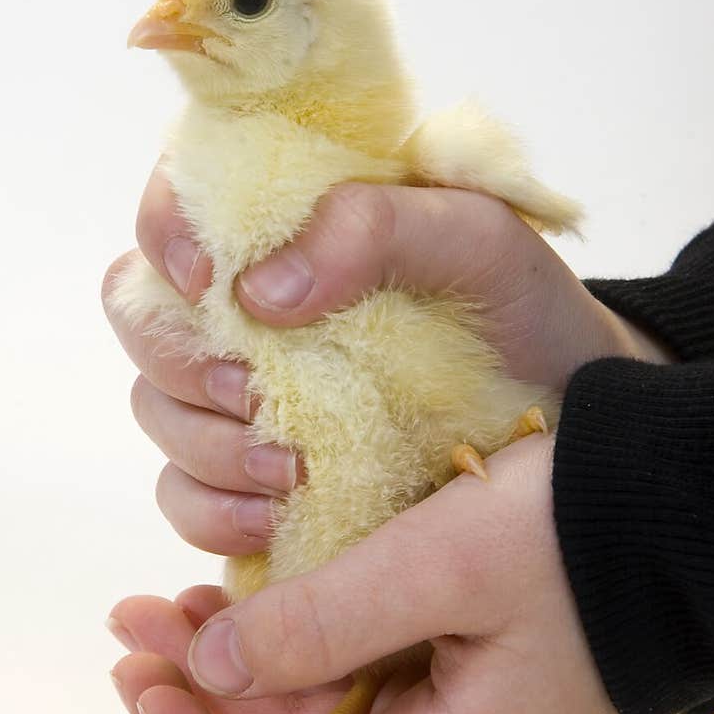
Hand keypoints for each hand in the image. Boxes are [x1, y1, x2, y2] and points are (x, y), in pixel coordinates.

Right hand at [103, 164, 668, 555]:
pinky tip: (271, 516)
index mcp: (289, 220)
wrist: (568, 417)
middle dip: (183, 362)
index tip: (208, 281)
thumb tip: (258, 290)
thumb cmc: (521, 311)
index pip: (181, 197)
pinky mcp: (253, 474)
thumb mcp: (475, 240)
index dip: (167, 230)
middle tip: (252, 395)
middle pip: (145, 316)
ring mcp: (245, 392)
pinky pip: (182, 495)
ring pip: (156, 409)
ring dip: (205, 444)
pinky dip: (210, 509)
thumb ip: (374, 226)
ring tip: (289, 470)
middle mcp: (249, 302)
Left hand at [108, 436, 619, 713]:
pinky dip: (283, 652)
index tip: (150, 692)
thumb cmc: (573, 530)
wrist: (666, 503)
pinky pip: (345, 689)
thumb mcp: (439, 561)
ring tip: (166, 608)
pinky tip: (237, 602)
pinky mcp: (447, 683)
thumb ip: (321, 623)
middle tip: (134, 628)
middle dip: (195, 710)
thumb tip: (210, 671)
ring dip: (229, 675)